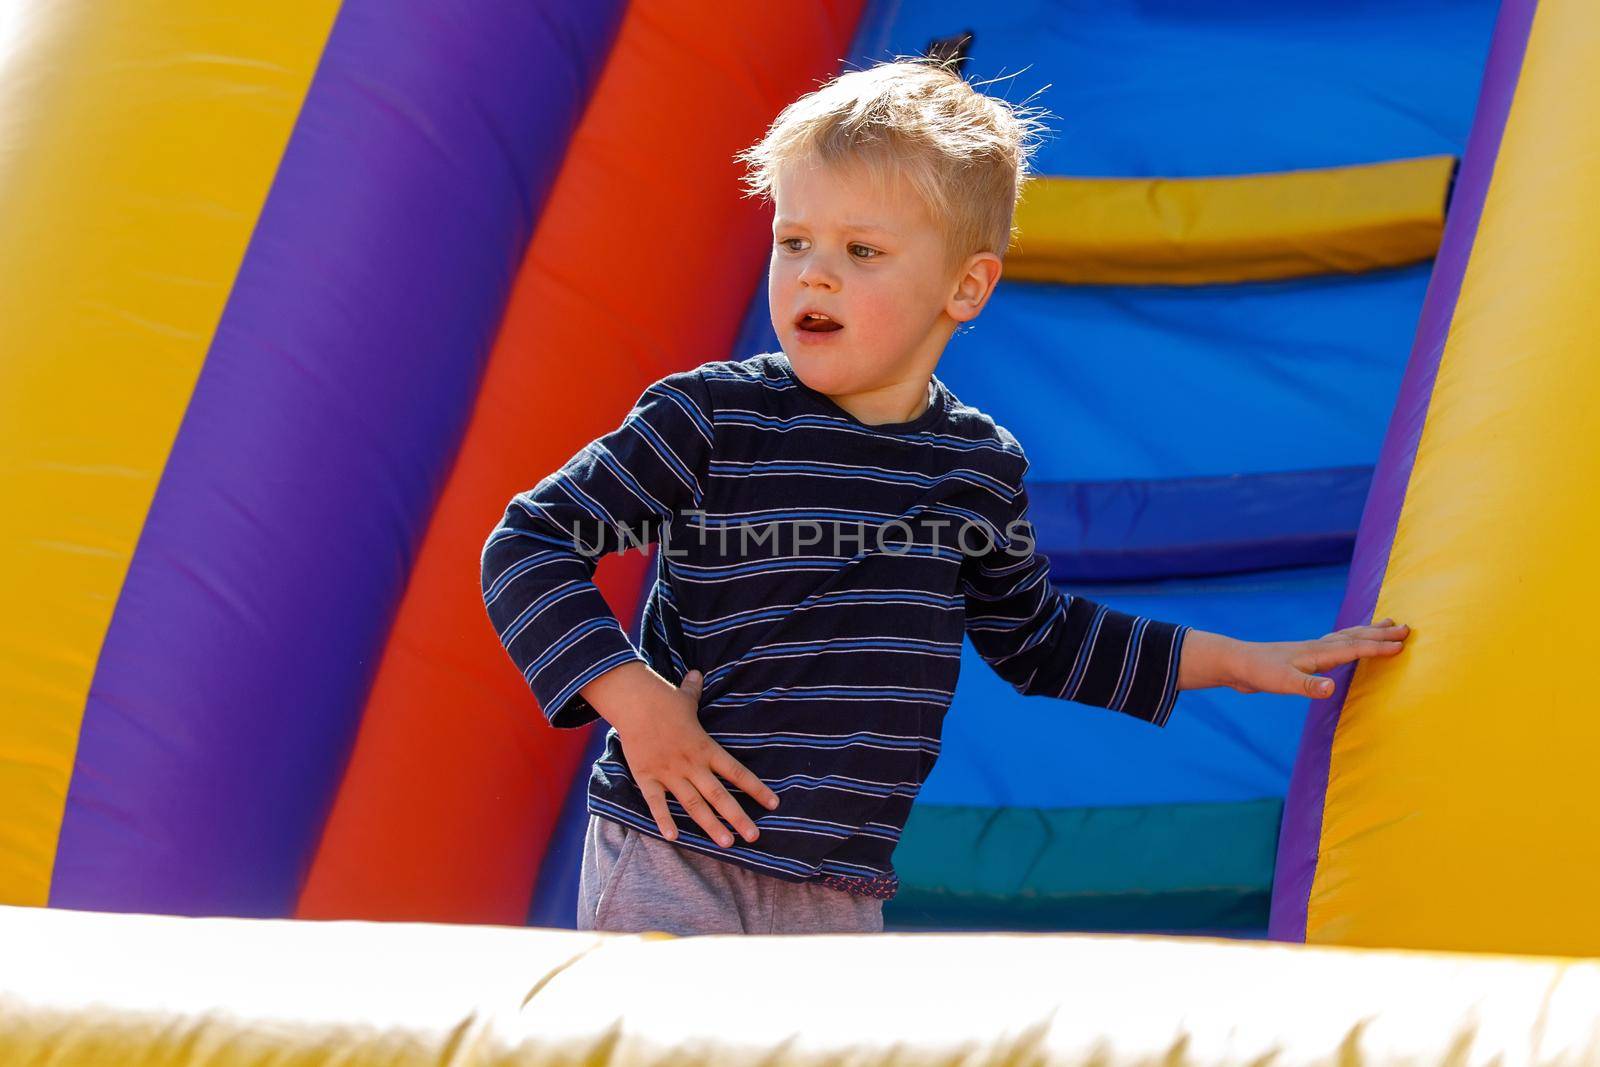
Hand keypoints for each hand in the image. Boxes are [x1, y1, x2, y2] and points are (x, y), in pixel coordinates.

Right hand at [584, 665, 779, 847]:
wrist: (634, 702)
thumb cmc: (662, 700)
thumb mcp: (684, 696)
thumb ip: (694, 690)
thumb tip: (697, 672)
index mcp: (706, 747)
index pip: (737, 772)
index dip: (756, 789)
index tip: (773, 804)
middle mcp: (692, 764)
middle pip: (719, 795)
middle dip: (738, 817)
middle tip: (754, 837)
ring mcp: (670, 773)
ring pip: (694, 804)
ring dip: (710, 825)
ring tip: (726, 844)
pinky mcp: (648, 777)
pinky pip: (657, 803)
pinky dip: (664, 820)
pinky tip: (673, 837)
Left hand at [1224, 617, 1409, 697]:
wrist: (1235, 663)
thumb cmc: (1258, 673)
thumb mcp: (1283, 684)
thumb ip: (1307, 686)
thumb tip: (1332, 688)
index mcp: (1317, 654)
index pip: (1355, 648)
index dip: (1379, 647)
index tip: (1403, 644)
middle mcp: (1317, 648)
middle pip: (1355, 636)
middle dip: (1381, 633)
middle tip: (1406, 627)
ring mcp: (1310, 650)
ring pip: (1347, 637)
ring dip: (1368, 631)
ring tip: (1385, 623)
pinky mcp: (1304, 657)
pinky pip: (1336, 644)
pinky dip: (1350, 640)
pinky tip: (1348, 644)